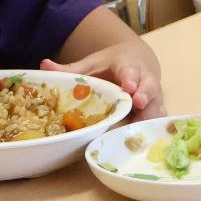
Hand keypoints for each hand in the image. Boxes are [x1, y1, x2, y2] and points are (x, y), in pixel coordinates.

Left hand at [42, 42, 162, 118]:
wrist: (138, 59)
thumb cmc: (111, 65)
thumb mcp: (92, 63)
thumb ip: (71, 68)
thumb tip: (43, 65)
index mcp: (127, 65)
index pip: (130, 71)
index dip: (130, 78)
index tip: (128, 87)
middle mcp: (144, 79)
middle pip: (149, 87)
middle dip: (146, 96)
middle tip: (139, 104)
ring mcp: (153, 95)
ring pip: (156, 105)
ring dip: (151, 116)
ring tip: (143, 129)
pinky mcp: (156, 107)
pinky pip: (158, 118)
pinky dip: (153, 128)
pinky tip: (147, 141)